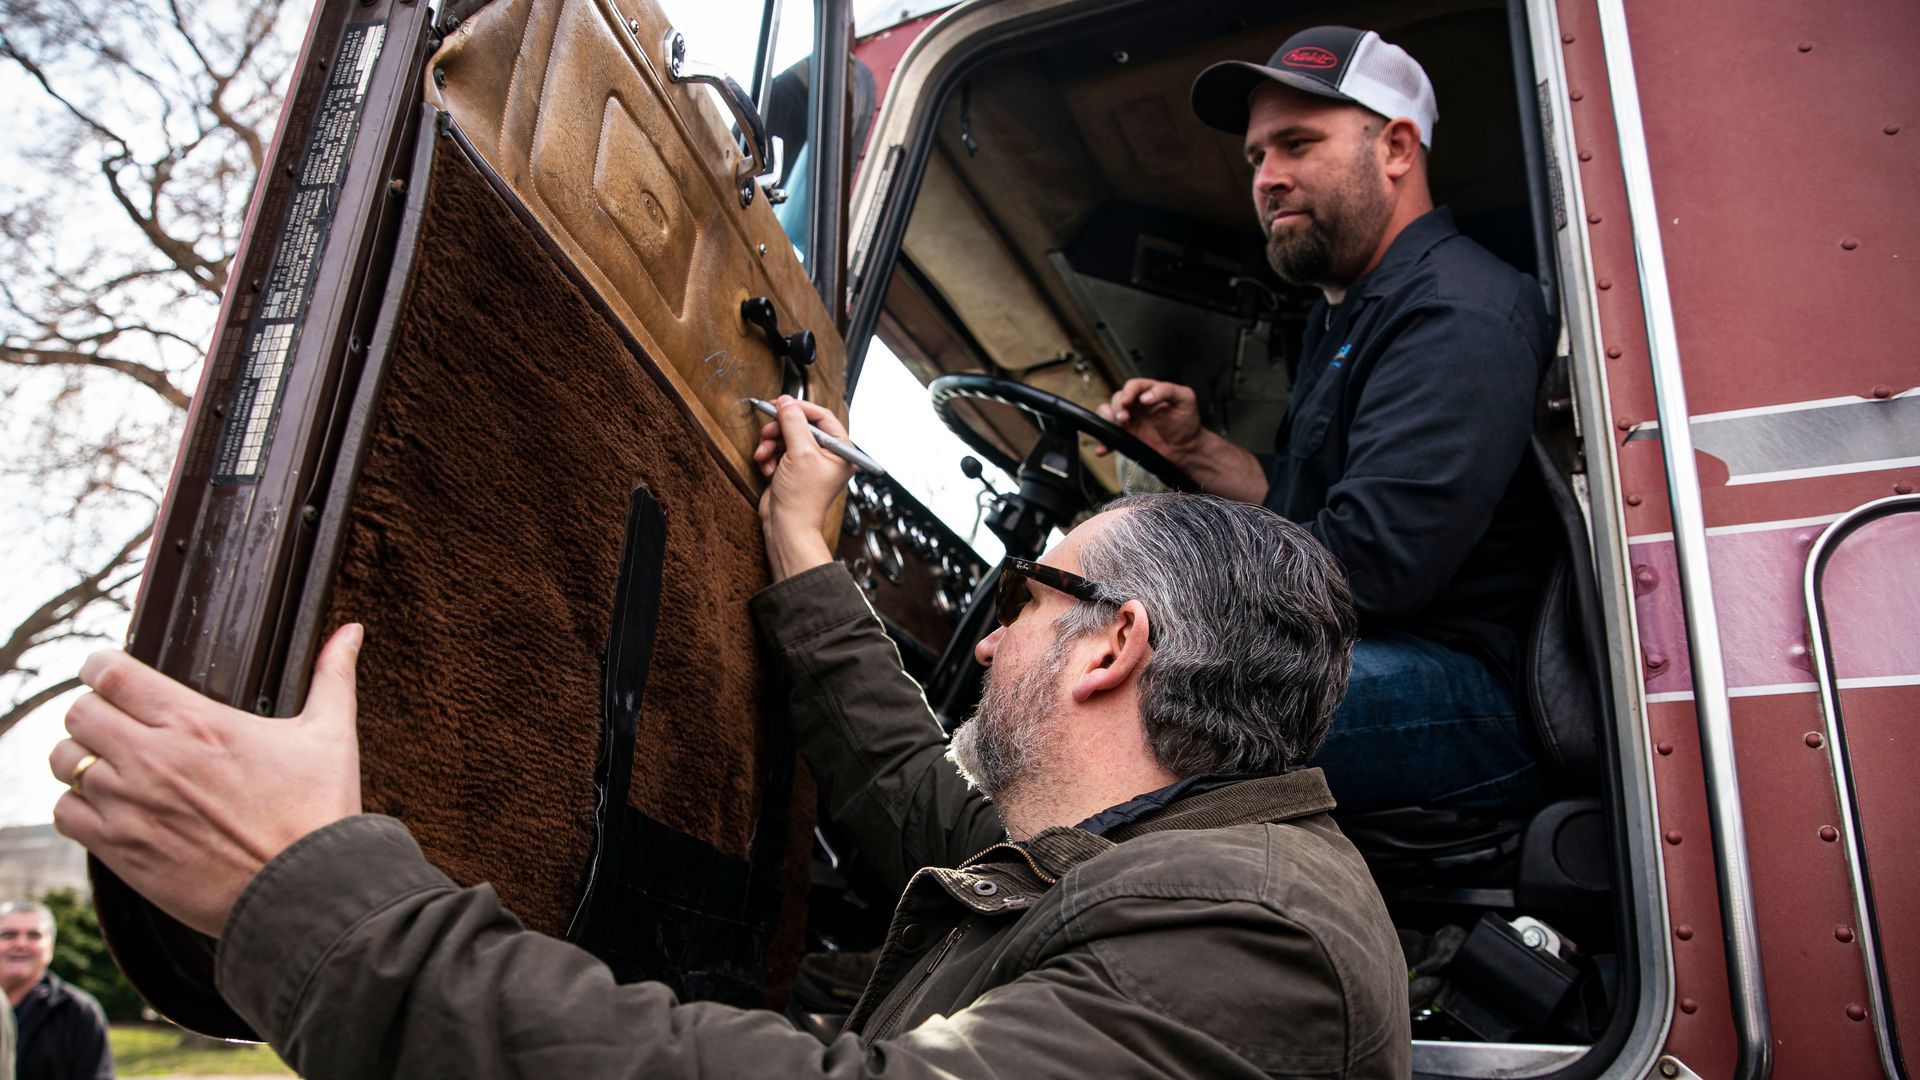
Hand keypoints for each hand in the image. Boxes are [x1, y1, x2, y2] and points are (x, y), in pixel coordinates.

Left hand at [50, 624, 366, 936]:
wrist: (305, 892)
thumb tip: (352, 633)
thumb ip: (333, 675)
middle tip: (118, 723)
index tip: (114, 675)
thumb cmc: (318, 812)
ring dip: (83, 758)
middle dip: (94, 712)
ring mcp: (130, 805)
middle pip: (79, 712)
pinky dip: (79, 806)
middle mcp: (152, 758)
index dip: (103, 667)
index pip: (110, 673)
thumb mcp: (330, 734)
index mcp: (196, 722)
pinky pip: (66, 813)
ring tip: (113, 766)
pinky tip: (111, 808)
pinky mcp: (120, 848)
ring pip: (65, 761)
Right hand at [752, 395, 853, 580]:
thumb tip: (787, 401)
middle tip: (767, 432)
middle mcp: (828, 455)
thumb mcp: (800, 453)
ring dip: (771, 445)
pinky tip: (768, 469)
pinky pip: (778, 451)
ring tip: (765, 456)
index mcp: (841, 450)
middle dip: (780, 429)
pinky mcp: (793, 470)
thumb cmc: (802, 498)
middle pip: (801, 426)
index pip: (822, 417)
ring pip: (786, 438)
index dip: (800, 408)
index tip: (781, 403)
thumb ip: (793, 423)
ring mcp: (810, 463)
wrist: (787, 527)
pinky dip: (769, 457)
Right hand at [1094, 379, 1205, 463]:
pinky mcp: (1127, 437)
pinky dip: (1104, 443)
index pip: (1134, 386)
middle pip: (1118, 398)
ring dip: (1107, 419)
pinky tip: (1103, 448)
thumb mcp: (1185, 399)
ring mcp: (1130, 421)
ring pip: (1109, 413)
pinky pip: (1110, 438)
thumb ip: (1167, 391)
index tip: (1128, 401)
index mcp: (1149, 392)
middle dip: (1117, 406)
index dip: (1129, 391)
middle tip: (1124, 417)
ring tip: (1117, 426)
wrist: (1186, 448)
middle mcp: (1136, 405)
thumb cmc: (1187, 422)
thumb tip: (1146, 395)